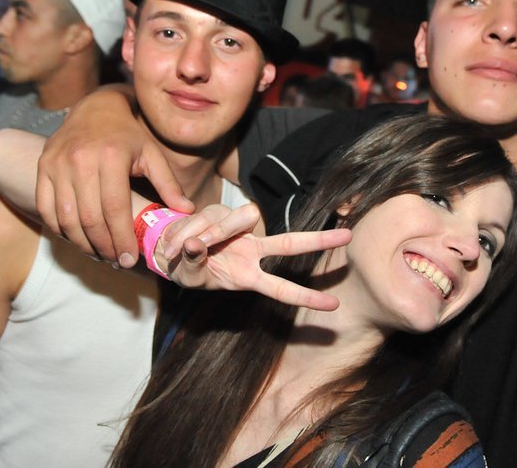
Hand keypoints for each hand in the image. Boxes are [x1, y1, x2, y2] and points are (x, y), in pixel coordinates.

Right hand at [34, 87, 192, 265]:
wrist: (95, 109)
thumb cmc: (128, 136)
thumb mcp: (152, 154)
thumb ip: (169, 184)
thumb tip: (186, 211)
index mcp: (111, 156)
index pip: (114, 208)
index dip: (121, 238)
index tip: (129, 259)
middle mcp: (80, 159)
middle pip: (89, 217)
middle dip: (103, 246)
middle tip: (116, 261)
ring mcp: (57, 163)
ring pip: (66, 217)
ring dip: (81, 243)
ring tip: (99, 255)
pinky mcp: (43, 167)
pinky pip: (46, 208)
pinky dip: (60, 229)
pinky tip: (77, 239)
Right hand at [156, 203, 349, 310]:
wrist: (168, 250)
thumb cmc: (185, 271)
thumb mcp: (187, 276)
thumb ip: (193, 262)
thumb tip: (196, 244)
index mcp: (247, 276)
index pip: (281, 288)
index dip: (306, 297)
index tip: (334, 305)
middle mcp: (251, 250)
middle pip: (289, 244)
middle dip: (319, 241)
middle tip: (348, 236)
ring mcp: (239, 230)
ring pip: (237, 222)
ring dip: (208, 234)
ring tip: (182, 248)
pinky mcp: (223, 211)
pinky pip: (209, 217)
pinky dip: (190, 229)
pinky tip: (177, 239)